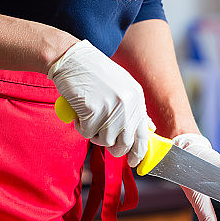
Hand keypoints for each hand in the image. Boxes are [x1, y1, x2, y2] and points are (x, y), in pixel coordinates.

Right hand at [48, 39, 152, 166]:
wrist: (71, 58)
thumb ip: (134, 109)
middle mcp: (128, 104)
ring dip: (93, 133)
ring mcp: (111, 107)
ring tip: (88, 115)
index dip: (138, 152)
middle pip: (124, 143)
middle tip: (100, 137)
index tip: (133, 162)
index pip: (143, 134)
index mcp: (137, 98)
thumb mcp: (122, 87)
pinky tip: (79, 110)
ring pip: (104, 140)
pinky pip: (86, 132)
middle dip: (112, 147)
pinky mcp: (93, 109)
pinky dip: (80, 125)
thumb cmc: (94, 74)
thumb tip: (148, 129)